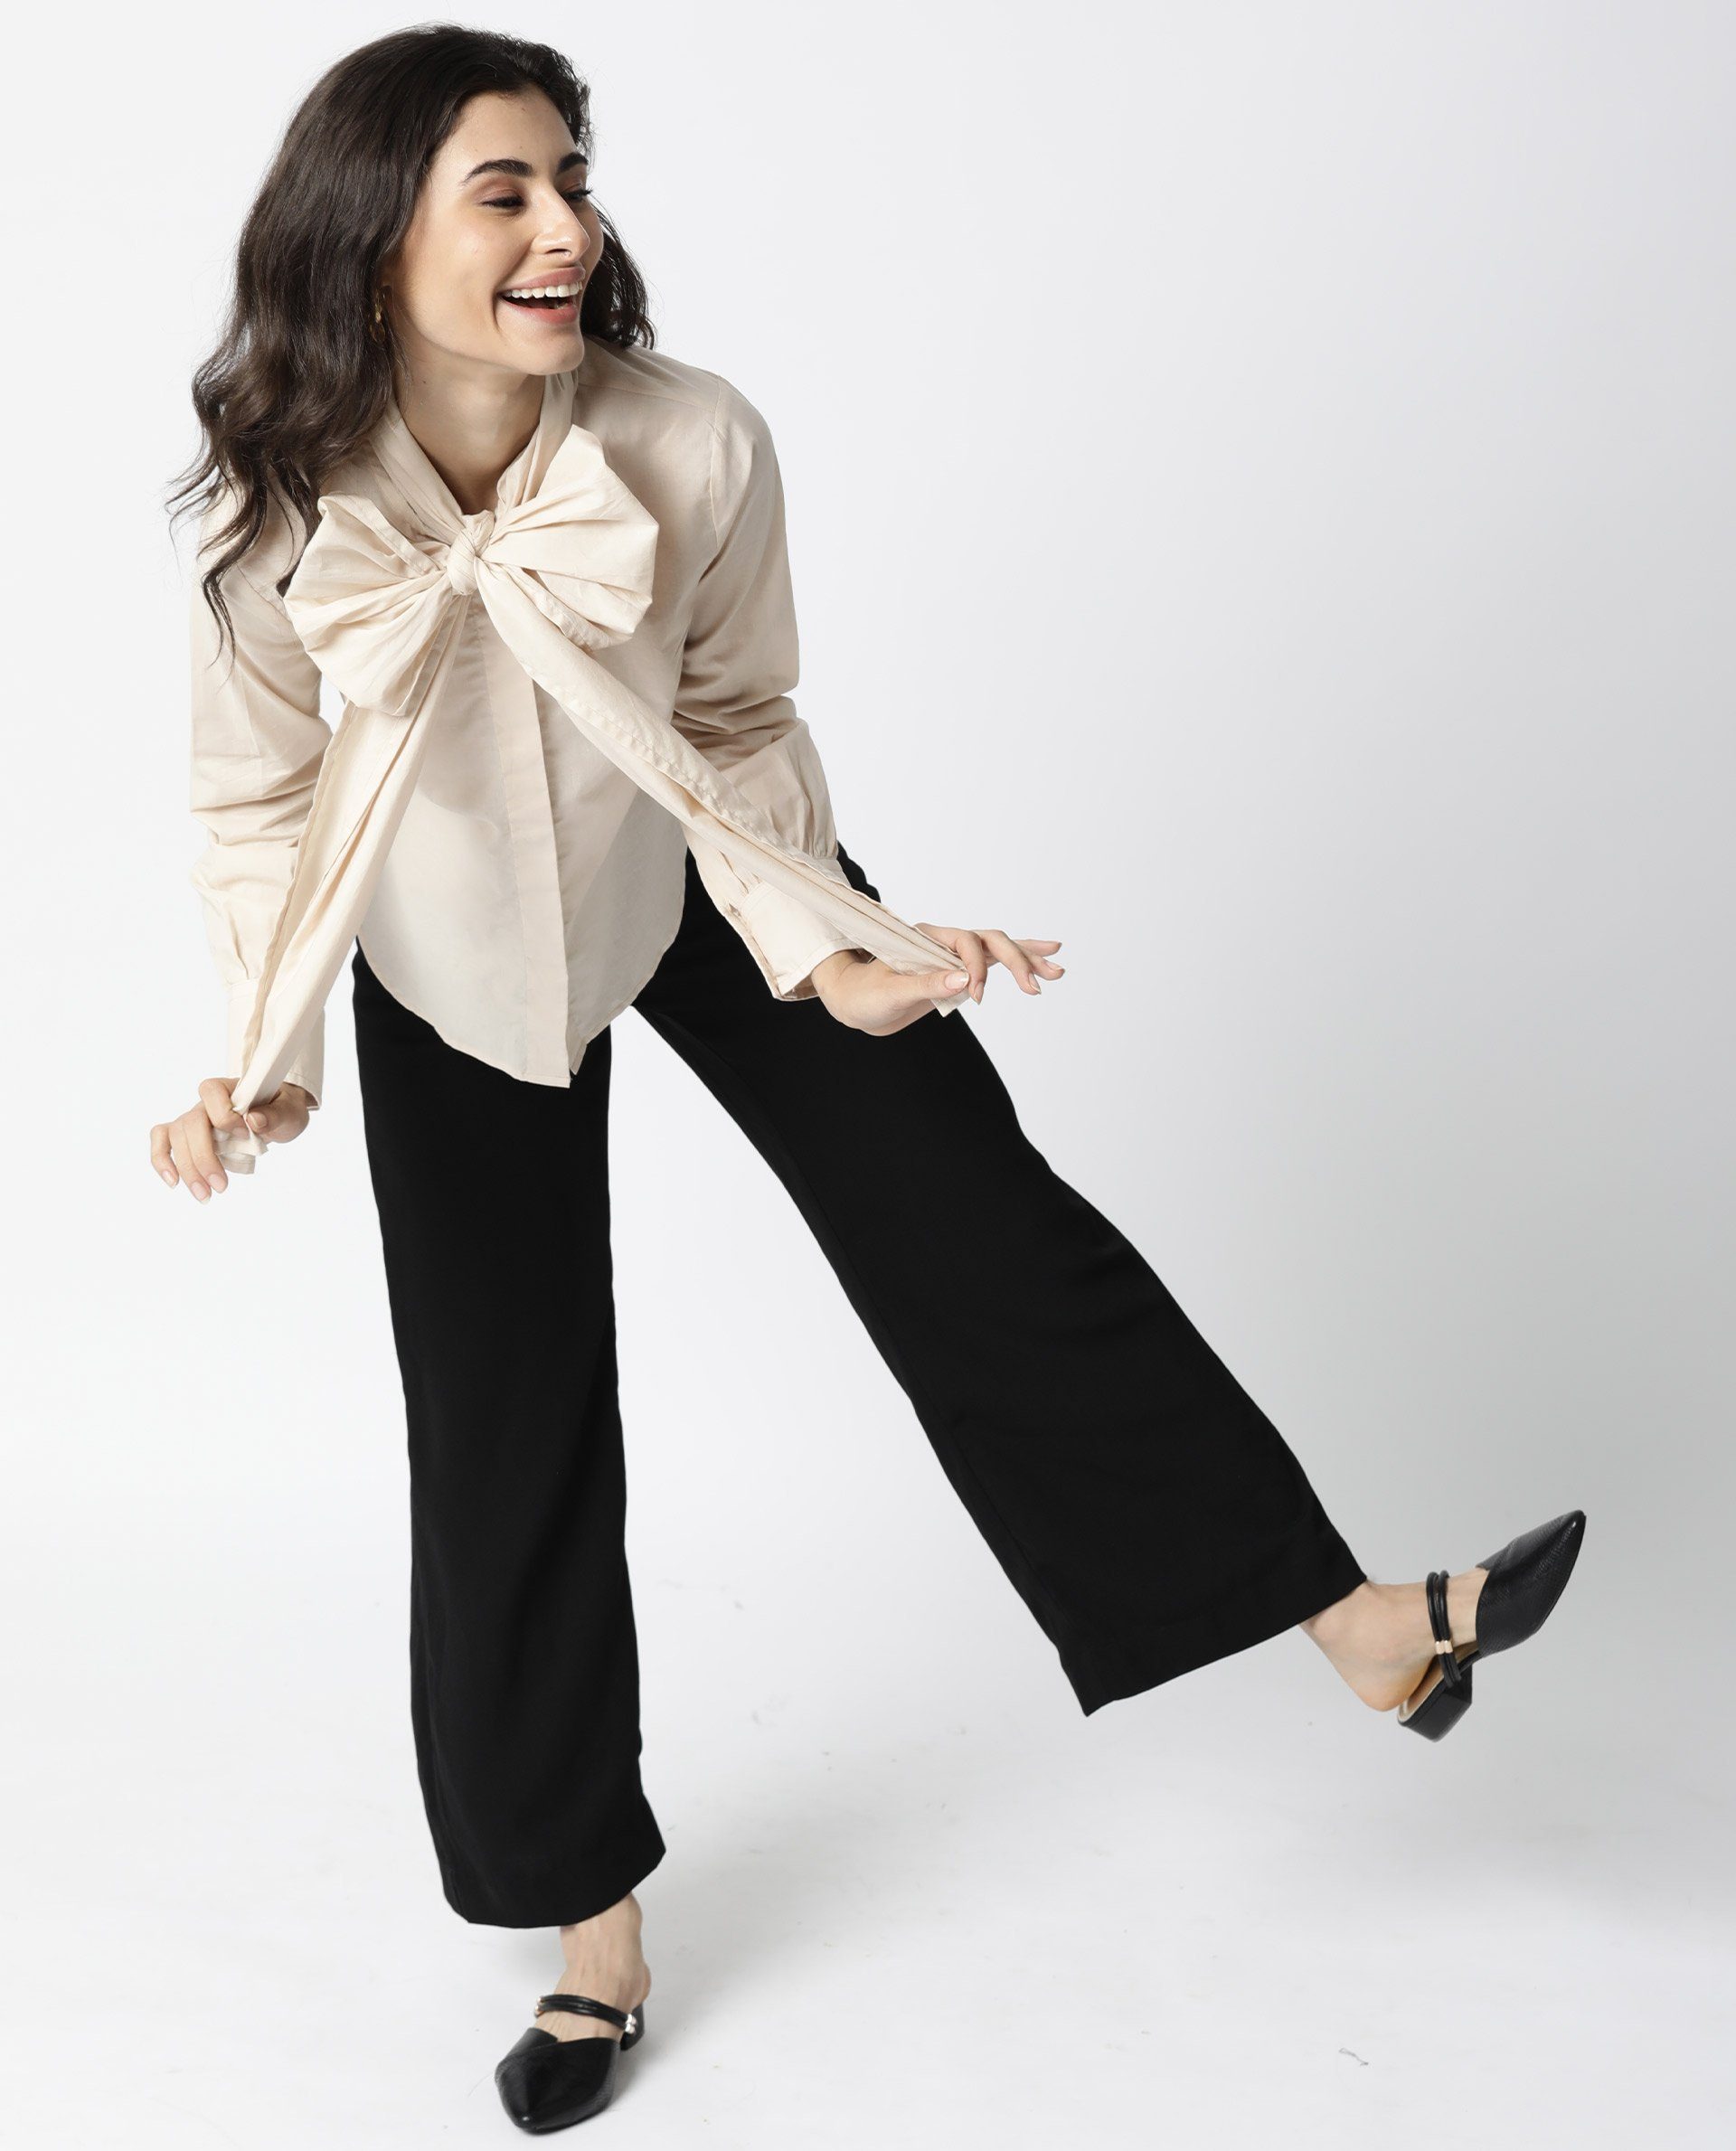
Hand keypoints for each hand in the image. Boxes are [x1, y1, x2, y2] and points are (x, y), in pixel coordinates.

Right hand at [150, 1078, 314, 1200]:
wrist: (276, 1115)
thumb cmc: (281, 1109)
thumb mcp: (290, 1110)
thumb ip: (276, 1114)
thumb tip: (253, 1120)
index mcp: (230, 1087)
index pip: (211, 1092)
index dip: (224, 1116)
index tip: (247, 1134)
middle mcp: (205, 1101)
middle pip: (190, 1123)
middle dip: (203, 1157)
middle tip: (221, 1187)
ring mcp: (193, 1118)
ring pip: (175, 1136)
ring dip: (186, 1168)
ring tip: (204, 1195)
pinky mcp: (187, 1135)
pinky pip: (163, 1141)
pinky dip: (162, 1159)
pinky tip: (173, 1182)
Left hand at [809, 927, 1063, 1035]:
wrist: (853, 1002)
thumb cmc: (863, 994)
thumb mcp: (889, 992)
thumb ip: (925, 984)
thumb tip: (965, 981)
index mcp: (924, 937)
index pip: (964, 943)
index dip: (975, 968)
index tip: (975, 996)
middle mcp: (943, 942)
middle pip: (989, 941)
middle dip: (1016, 960)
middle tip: (1036, 986)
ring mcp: (953, 957)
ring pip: (997, 950)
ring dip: (1027, 959)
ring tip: (1059, 969)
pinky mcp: (958, 973)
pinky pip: (993, 965)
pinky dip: (1018, 965)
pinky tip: (1043, 969)